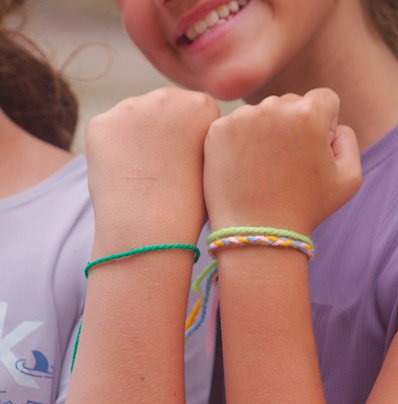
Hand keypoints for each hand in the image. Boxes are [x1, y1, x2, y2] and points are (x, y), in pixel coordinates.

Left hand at [86, 87, 219, 251]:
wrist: (147, 230)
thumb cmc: (189, 209)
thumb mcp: (214, 169)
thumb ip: (205, 142)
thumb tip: (191, 136)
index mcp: (201, 106)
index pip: (198, 110)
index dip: (194, 138)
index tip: (191, 162)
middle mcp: (165, 97)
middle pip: (164, 107)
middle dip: (164, 130)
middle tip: (164, 169)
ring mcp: (128, 107)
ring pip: (135, 117)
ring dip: (138, 138)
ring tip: (143, 175)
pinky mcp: (100, 124)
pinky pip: (108, 132)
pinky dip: (113, 151)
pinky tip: (122, 175)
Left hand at [203, 89, 360, 234]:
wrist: (257, 236)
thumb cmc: (305, 211)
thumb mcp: (349, 180)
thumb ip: (348, 140)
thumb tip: (332, 124)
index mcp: (308, 113)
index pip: (324, 99)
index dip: (324, 126)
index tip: (313, 153)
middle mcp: (273, 107)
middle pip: (290, 104)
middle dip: (293, 128)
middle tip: (287, 167)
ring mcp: (241, 118)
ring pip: (261, 114)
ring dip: (265, 133)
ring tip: (265, 171)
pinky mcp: (216, 132)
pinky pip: (236, 127)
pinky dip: (240, 144)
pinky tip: (246, 170)